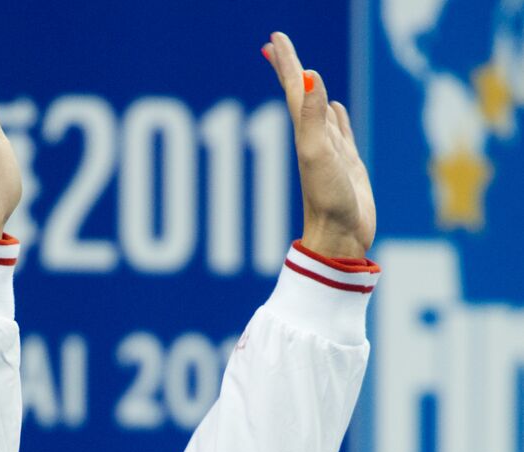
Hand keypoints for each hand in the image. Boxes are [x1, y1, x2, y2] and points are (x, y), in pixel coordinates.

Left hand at [262, 32, 375, 259]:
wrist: (341, 240)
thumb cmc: (328, 202)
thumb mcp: (318, 156)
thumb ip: (312, 117)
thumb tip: (308, 76)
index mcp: (306, 135)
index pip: (293, 90)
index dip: (286, 63)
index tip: (274, 38)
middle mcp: (315, 141)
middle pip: (301, 96)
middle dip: (291, 69)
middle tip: (277, 44)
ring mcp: (332, 153)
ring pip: (320, 112)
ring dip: (311, 92)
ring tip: (305, 75)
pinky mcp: (349, 167)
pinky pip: (341, 133)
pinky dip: (337, 117)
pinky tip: (336, 110)